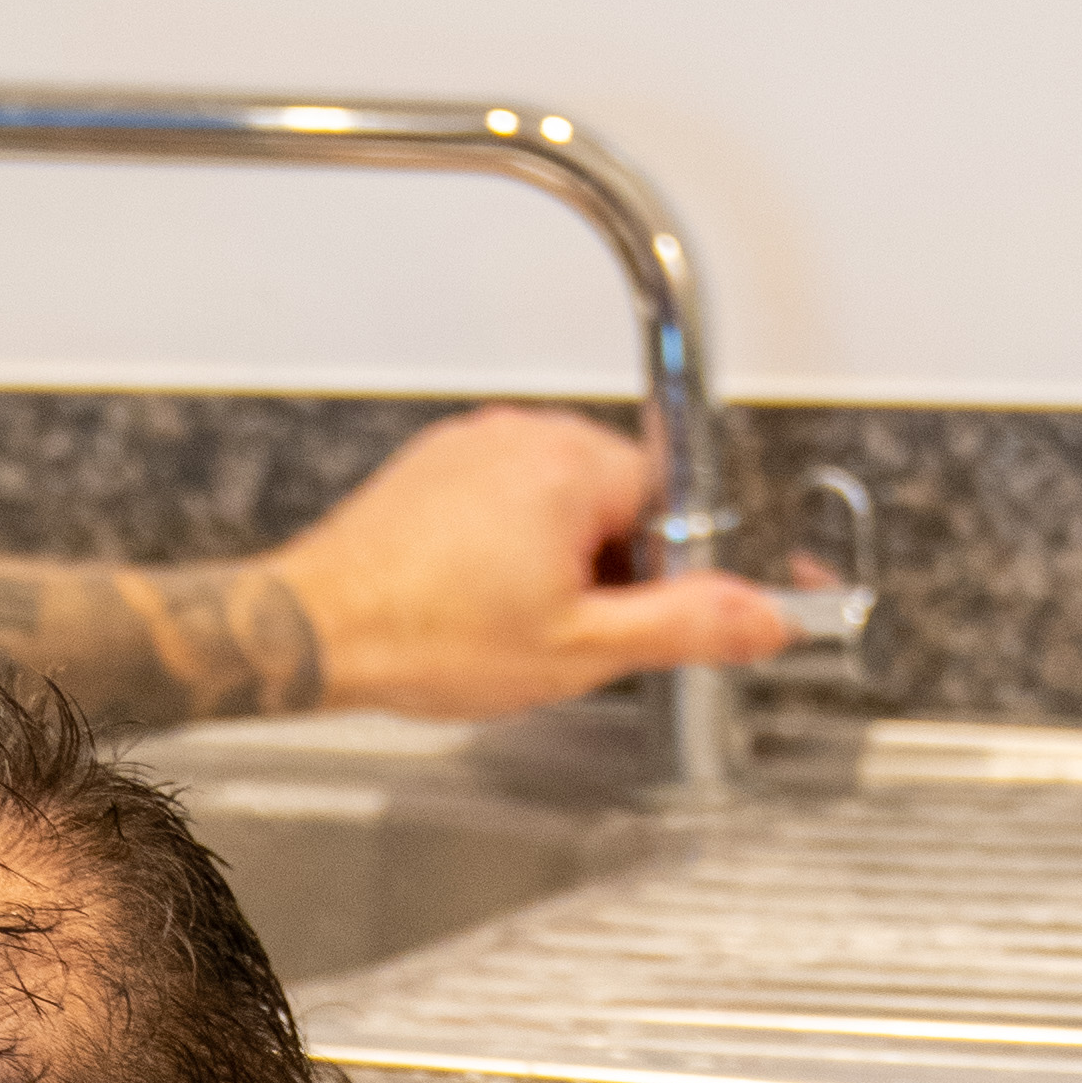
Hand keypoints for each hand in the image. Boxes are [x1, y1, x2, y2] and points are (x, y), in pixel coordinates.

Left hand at [272, 407, 794, 719]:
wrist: (315, 633)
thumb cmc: (425, 637)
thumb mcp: (580, 650)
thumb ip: (686, 625)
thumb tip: (766, 616)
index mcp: (575, 463)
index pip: (671, 500)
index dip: (663, 570)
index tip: (637, 614)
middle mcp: (525, 433)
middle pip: (614, 499)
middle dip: (603, 568)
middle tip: (559, 632)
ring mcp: (474, 444)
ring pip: (556, 505)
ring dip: (551, 562)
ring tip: (503, 622)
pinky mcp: (435, 466)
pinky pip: (501, 503)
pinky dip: (500, 551)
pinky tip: (470, 602)